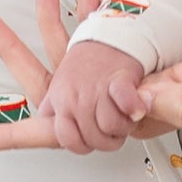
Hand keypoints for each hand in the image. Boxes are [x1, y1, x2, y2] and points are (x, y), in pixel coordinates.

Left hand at [42, 38, 149, 153]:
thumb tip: (44, 121)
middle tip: (114, 130)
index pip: (65, 138)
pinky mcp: (118, 79)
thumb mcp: (60, 85)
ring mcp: (95, 88)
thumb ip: (51, 106)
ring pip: (109, 126)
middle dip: (107, 140)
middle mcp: (75, 96)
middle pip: (91, 138)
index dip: (81, 145)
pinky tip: (137, 110)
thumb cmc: (91, 63)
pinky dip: (134, 109)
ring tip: (125, 116)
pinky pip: (125, 104)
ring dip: (124, 126)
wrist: (113, 36)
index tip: (69, 141)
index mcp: (60, 99)